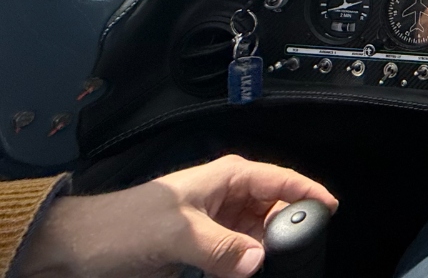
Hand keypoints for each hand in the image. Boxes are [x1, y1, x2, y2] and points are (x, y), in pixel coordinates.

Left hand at [15, 154, 338, 277]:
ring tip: (273, 265)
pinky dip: (244, 267)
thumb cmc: (125, 224)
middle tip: (298, 251)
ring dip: (263, 251)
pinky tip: (246, 273)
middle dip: (286, 228)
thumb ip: (220, 248)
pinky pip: (238, 257)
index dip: (307, 191)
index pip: (279, 180)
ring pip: (257, 236)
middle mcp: (227, 196)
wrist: (79, 249)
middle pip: (274, 208)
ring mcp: (216, 223)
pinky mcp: (205, 249)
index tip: (331, 209)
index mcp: (226, 177)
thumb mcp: (177, 234)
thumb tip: (258, 260)